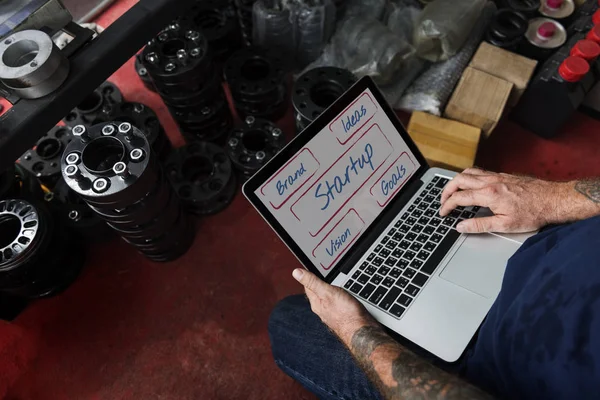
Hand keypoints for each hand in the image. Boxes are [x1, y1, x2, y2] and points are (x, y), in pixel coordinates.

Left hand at [292, 268, 376, 344]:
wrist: (360, 331)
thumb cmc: (346, 313)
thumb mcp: (327, 292)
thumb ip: (313, 282)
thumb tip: (296, 273)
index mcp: (316, 303)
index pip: (308, 287)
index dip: (308, 276)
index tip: (309, 268)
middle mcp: (322, 310)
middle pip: (317, 293)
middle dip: (318, 284)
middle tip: (319, 275)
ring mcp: (332, 314)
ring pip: (327, 300)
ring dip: (328, 291)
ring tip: (331, 284)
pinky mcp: (342, 317)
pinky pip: (336, 305)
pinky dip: (338, 299)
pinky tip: (343, 298)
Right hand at [439, 168, 564, 233]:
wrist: (553, 200)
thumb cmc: (533, 213)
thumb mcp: (504, 225)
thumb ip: (479, 225)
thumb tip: (461, 227)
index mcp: (488, 194)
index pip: (459, 198)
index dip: (447, 206)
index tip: (443, 213)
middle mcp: (490, 182)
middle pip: (459, 180)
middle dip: (446, 190)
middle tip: (443, 201)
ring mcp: (496, 176)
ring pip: (468, 172)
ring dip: (456, 181)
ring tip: (452, 191)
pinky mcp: (502, 175)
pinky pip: (479, 171)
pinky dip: (468, 177)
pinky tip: (470, 185)